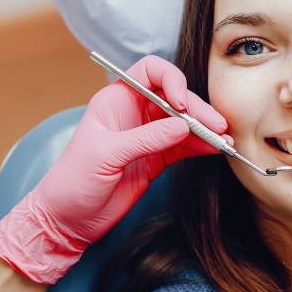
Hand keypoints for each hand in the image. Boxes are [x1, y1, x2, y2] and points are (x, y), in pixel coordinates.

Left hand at [0, 56, 229, 282]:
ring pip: (183, 123)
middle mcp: (133, 113)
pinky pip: (183, 146)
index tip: (181, 103)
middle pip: (174, 98)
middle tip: (216, 126)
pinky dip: (200, 147)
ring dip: (204, 129)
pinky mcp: (156, 159)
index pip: (150, 72)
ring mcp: (146, 136)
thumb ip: (145, 139)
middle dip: (197, 110)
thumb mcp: (106, 155)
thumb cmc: (72, 181)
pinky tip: (214, 150)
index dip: (171, 80)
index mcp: (115, 100)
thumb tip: (182, 125)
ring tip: (224, 140)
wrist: (68, 220)